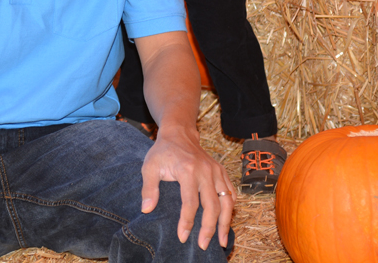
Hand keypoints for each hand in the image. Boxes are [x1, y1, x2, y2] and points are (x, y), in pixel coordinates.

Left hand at [140, 124, 233, 249]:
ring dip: (225, 223)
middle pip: (212, 205)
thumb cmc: (162, 152)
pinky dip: (230, 209)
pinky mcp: (221, 172)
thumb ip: (148, 188)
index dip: (187, 221)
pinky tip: (226, 222)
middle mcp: (205, 171)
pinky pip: (231, 193)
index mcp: (187, 170)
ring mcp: (216, 171)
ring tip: (222, 241)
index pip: (190, 202)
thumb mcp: (149, 166)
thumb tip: (146, 209)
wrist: (179, 133)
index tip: (183, 236)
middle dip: (209, 228)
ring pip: (227, 201)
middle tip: (202, 245)